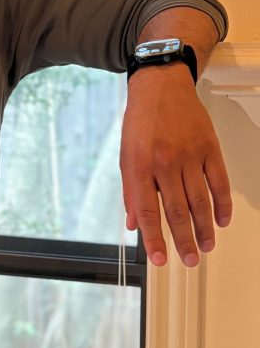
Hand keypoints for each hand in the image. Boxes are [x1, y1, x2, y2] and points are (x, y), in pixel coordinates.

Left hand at [120, 63, 231, 266]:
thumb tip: (133, 224)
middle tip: (189, 261)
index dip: (154, 239)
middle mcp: (164, 162)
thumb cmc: (140, 122)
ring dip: (204, 228)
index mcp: (139, 166)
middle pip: (177, 211)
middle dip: (183, 240)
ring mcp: (189, 155)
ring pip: (200, 200)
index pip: (148, 212)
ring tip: (206, 247)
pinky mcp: (208, 147)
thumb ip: (130, 192)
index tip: (160, 260)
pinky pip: (218, 181)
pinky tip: (222, 221)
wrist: (161, 86)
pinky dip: (222, 204)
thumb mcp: (125, 156)